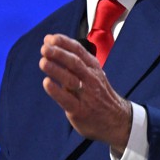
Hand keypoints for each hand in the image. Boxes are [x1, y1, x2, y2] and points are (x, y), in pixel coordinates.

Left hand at [39, 34, 131, 152]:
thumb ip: (73, 60)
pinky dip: (56, 91)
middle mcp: (91, 79)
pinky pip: (67, 99)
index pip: (79, 51)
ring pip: (70, 79)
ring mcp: (86, 95)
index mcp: (93, 67)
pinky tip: (46, 83)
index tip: (50, 38)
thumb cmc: (98, 94)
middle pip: (74, 63)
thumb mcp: (92, 73)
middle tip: (44, 48)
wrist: (117, 120)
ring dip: (56, 70)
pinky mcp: (80, 110)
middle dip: (59, 53)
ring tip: (42, 62)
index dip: (64, 43)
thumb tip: (50, 42)